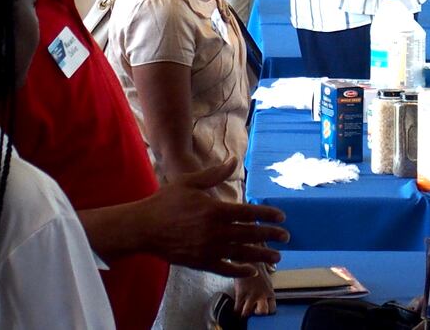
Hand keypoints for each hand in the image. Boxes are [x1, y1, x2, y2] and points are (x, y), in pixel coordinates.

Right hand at [144, 159, 287, 275]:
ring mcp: (208, 249)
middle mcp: (215, 231)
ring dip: (261, 256)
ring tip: (277, 258)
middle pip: (251, 235)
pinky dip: (239, 271)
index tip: (281, 217)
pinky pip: (224, 269)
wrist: (143, 228)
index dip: (267, 215)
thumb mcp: (190, 182)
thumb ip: (215, 174)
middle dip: (271, 236)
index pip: (249, 213)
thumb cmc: (165, 201)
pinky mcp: (200, 262)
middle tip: (286, 237)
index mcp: (215, 210)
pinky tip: (251, 270)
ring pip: (242, 254)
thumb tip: (234, 159)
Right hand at [234, 269, 276, 316]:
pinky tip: (236, 306)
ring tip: (243, 309)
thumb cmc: (256, 266)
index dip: (267, 312)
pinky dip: (236, 310)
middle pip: (262, 313)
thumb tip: (271, 277)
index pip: (272, 309)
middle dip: (256, 314)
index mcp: (270, 292)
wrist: (246, 258)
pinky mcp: (240, 293)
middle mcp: (262, 294)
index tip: (262, 310)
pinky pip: (237, 308)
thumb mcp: (266, 276)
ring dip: (244, 312)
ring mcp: (251, 294)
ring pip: (247, 313)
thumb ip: (267, 285)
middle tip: (252, 310)